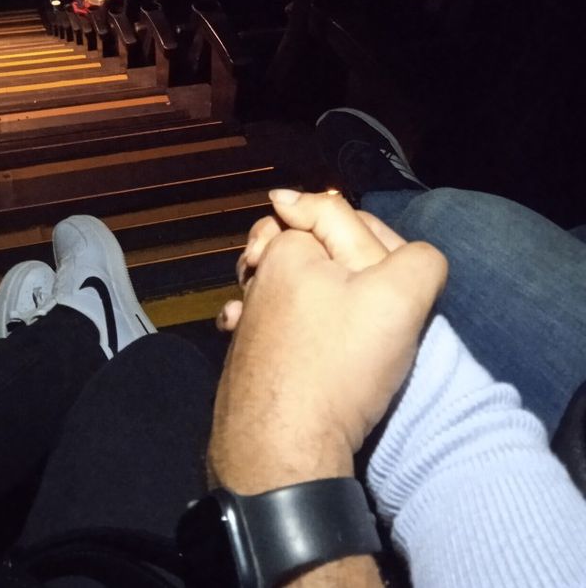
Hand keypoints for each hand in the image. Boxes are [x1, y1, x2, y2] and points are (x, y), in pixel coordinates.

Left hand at [208, 190, 446, 493]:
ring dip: (302, 293)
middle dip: (329, 257)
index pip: (332, 212)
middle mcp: (258, 277)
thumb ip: (420, 258)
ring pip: (283, 287)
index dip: (369, 233)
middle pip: (304, 247)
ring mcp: (246, 320)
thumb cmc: (340, 366)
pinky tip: (295, 347)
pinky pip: (267, 328)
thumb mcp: (402, 298)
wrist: (283, 452)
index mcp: (289, 248)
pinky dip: (280, 329)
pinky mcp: (244, 360)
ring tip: (332, 320)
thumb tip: (415, 255)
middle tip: (359, 290)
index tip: (382, 266)